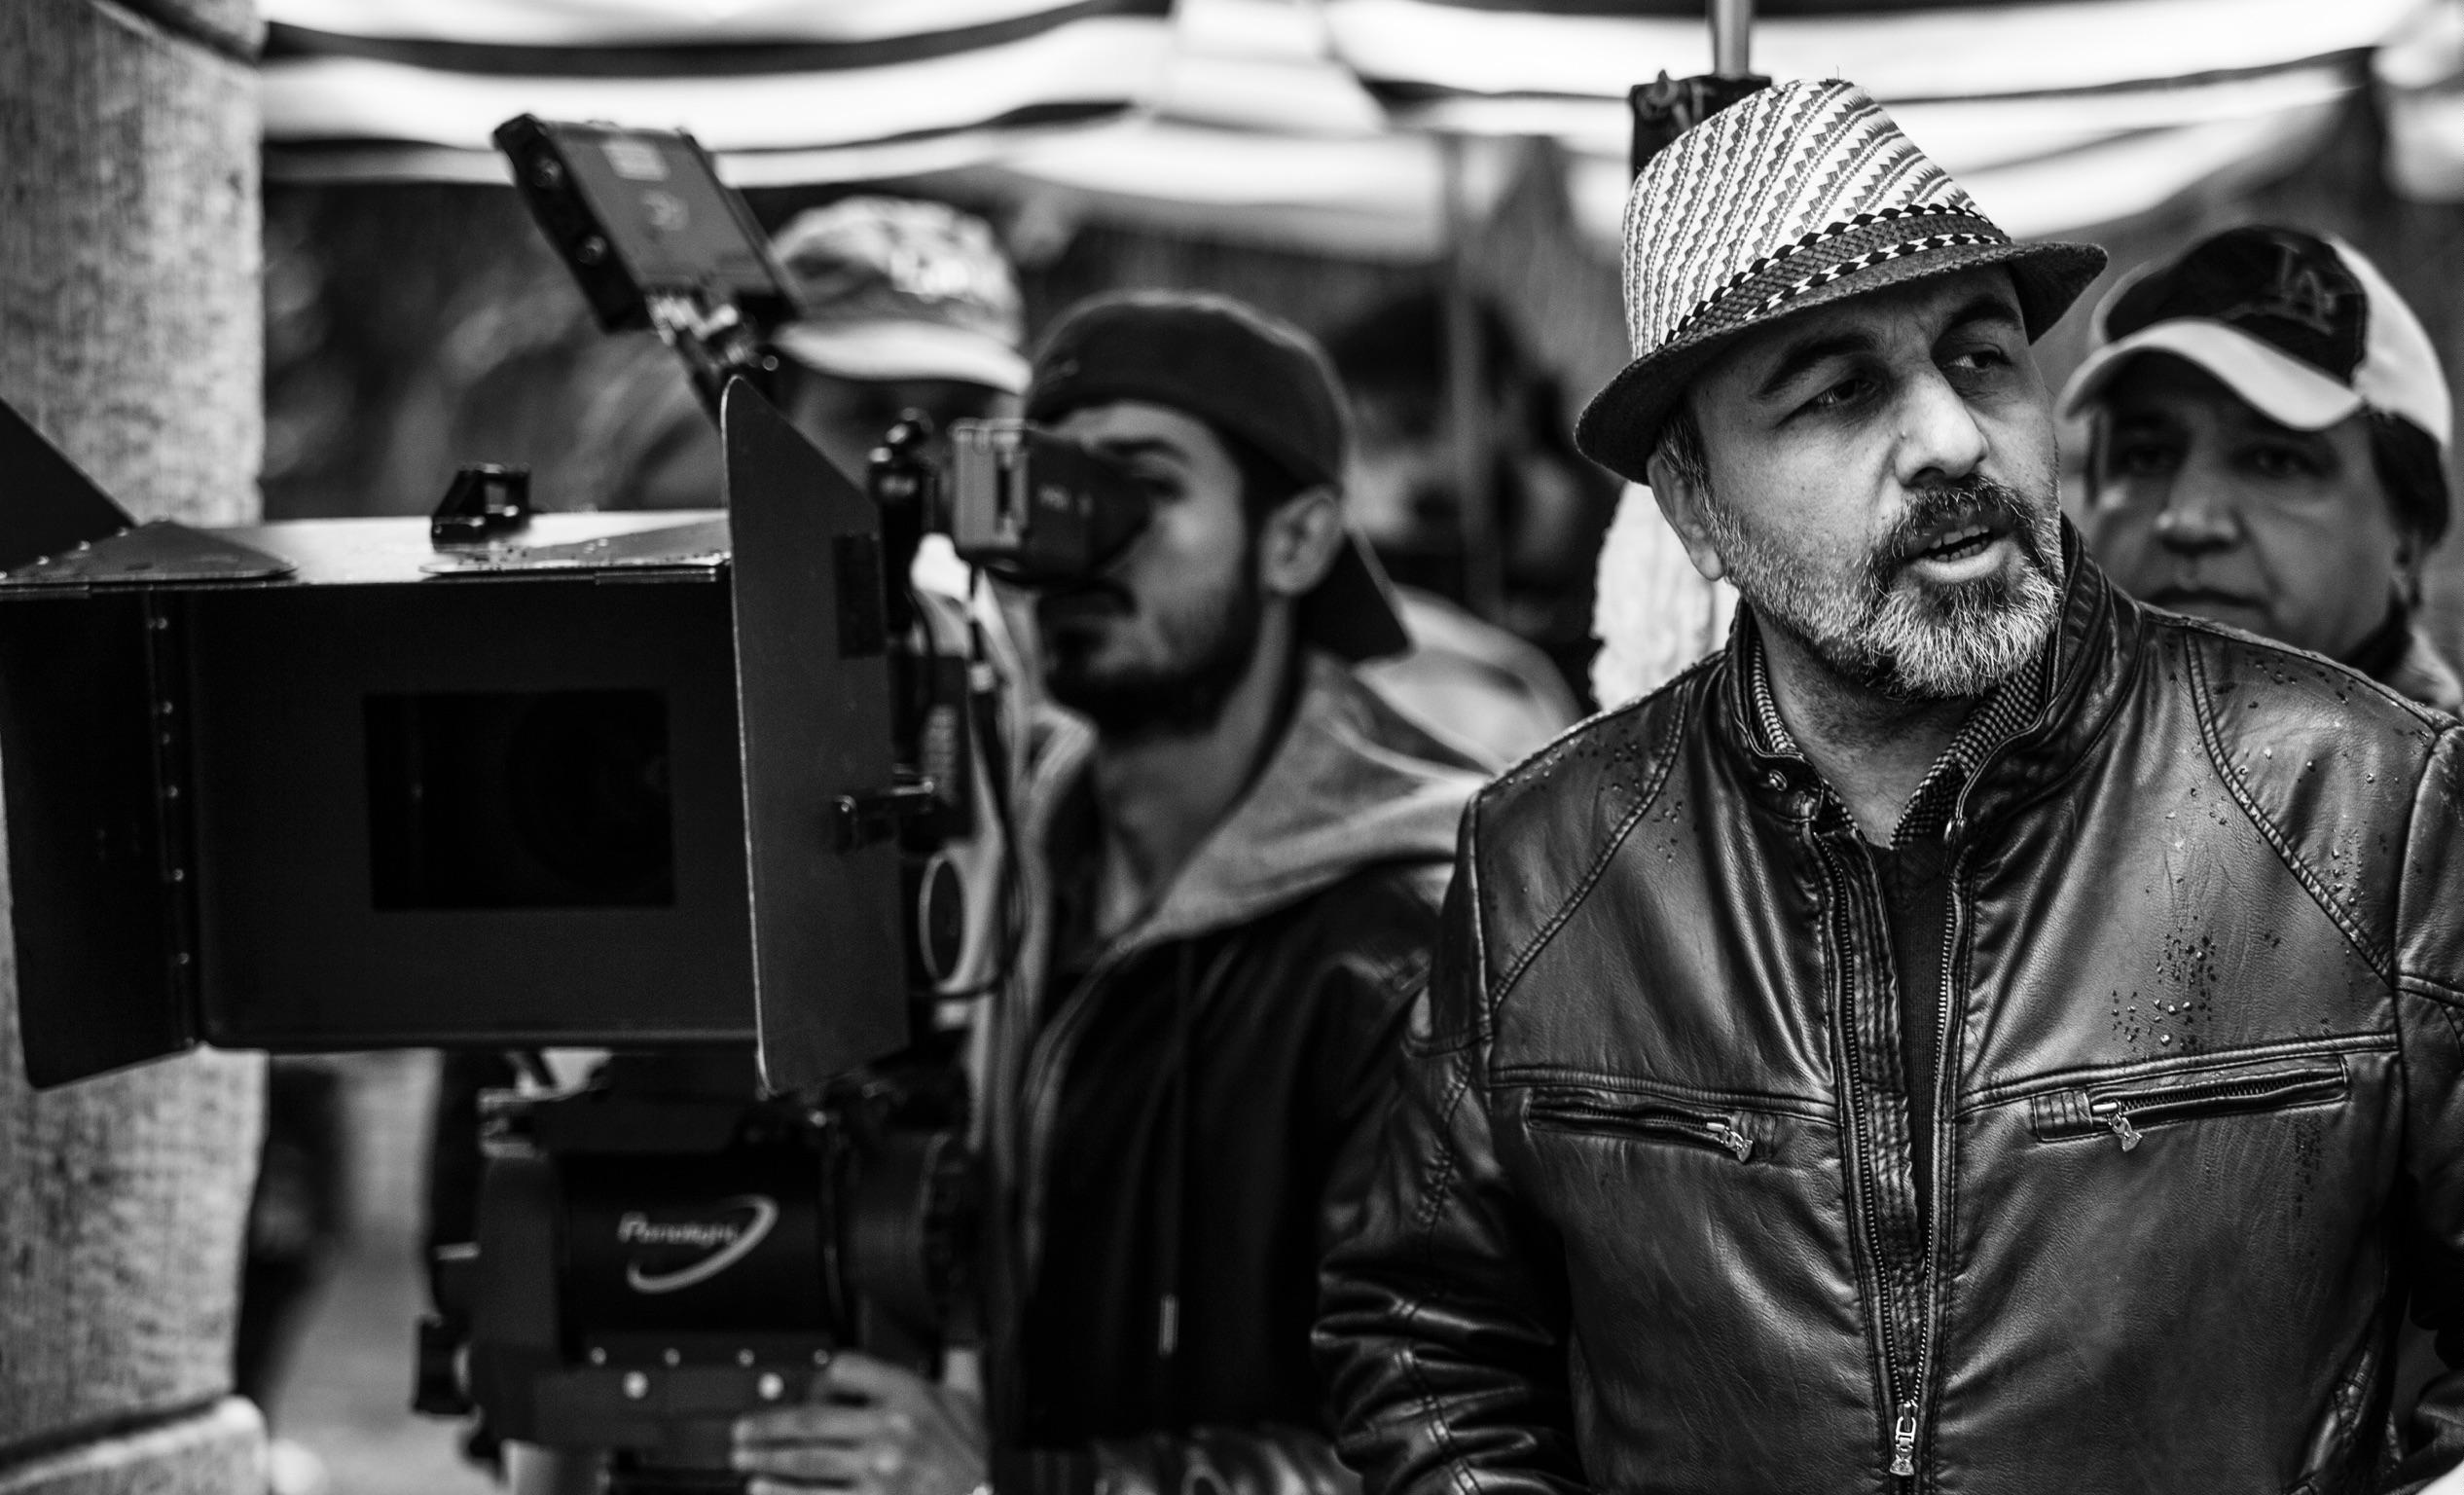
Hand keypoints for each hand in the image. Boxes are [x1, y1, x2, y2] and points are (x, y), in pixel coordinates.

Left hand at [732, 1351, 987, 1494]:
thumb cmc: (976, 1458)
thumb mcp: (972, 1399)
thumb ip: (960, 1359)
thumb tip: (965, 1325)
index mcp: (909, 1395)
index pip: (847, 1369)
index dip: (822, 1376)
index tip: (810, 1387)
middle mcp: (889, 1429)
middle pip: (811, 1420)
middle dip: (768, 1426)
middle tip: (743, 1429)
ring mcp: (878, 1469)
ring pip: (806, 1460)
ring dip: (766, 1459)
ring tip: (743, 1458)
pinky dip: (783, 1493)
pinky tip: (762, 1488)